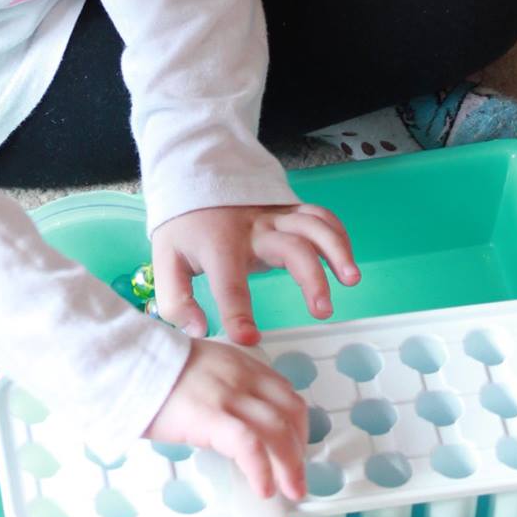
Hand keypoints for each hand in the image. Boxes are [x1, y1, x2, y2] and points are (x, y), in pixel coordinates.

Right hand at [144, 338, 308, 498]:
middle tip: (297, 476)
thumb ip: (220, 390)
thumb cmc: (149, 372)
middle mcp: (241, 376)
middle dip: (300, 449)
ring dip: (290, 466)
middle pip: (290, 413)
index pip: (285, 395)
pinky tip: (262, 487)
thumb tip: (229, 426)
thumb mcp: (198, 371)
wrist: (122, 362)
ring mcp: (227, 395)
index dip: (298, 426)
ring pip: (278, 430)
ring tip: (289, 489)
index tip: (296, 447)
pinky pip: (250, 445)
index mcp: (239, 364)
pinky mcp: (210, 415)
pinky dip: (262, 469)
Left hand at [150, 202, 357, 347]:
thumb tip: (199, 330)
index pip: (229, 284)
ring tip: (351, 280)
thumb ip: (175, 300)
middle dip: (312, 279)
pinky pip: (321, 216)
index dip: (238, 314)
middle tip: (322, 311)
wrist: (195, 176)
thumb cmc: (185, 226)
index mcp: (219, 245)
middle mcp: (253, 229)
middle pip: (291, 247)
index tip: (250, 340)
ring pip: (314, 226)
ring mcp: (275, 216)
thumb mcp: (165, 259)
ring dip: (337, 251)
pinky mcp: (289, 210)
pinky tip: (346, 263)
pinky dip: (339, 236)